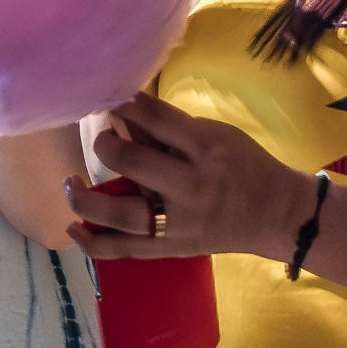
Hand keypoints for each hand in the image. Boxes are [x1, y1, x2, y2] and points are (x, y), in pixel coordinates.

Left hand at [65, 91, 315, 262]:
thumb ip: (170, 126)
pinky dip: (94, 242)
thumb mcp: (217, 134)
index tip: (108, 98)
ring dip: (86, 197)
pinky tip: (73, 228)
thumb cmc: (244, 165)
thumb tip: (122, 111)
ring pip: (121, 213)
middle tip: (101, 137)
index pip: (157, 119)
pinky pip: (125, 249)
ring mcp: (180, 222)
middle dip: (106, 144)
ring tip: (70, 182)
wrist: (276, 214)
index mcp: (206, 147)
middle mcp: (192, 185)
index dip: (125, 104)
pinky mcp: (172, 248)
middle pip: (134, 162)